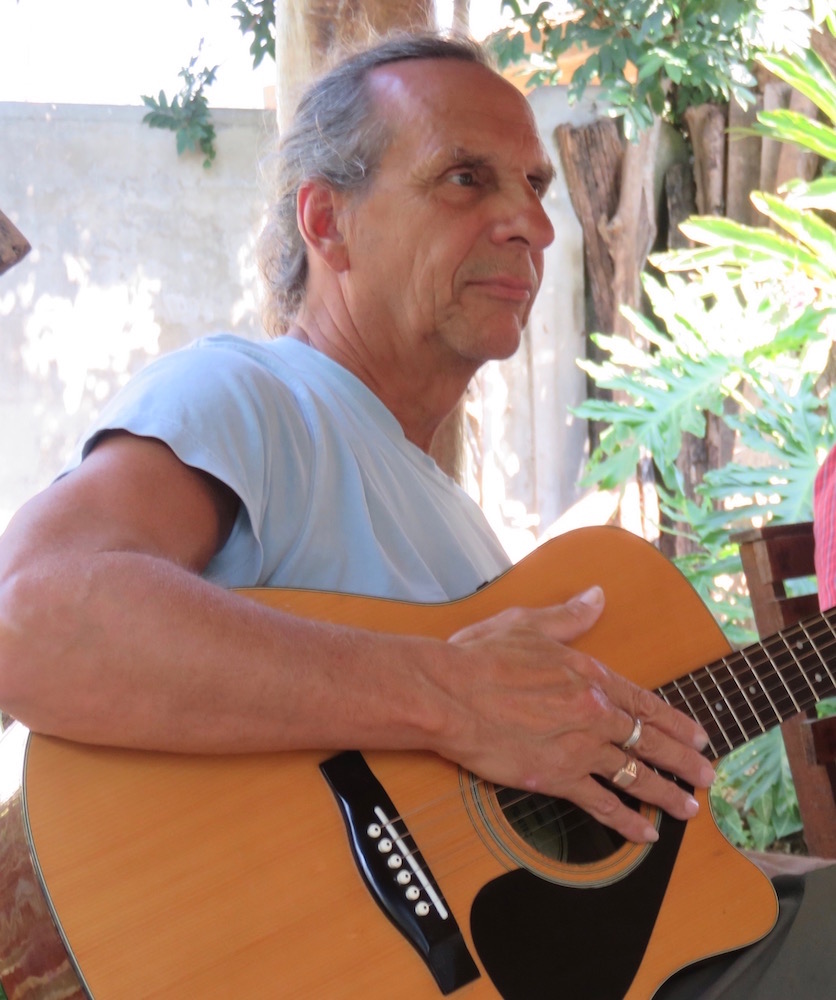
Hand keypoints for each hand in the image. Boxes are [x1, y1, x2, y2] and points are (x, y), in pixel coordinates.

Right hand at [442, 586, 714, 843]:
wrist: (448, 695)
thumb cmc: (480, 656)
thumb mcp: (527, 623)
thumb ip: (568, 616)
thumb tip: (596, 597)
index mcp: (589, 674)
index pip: (644, 701)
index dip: (674, 721)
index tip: (697, 735)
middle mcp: (593, 712)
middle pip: (649, 740)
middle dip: (682, 761)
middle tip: (707, 775)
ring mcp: (577, 748)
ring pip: (634, 775)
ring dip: (665, 793)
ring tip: (688, 808)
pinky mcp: (555, 777)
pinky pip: (600, 802)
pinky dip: (625, 820)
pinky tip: (644, 833)